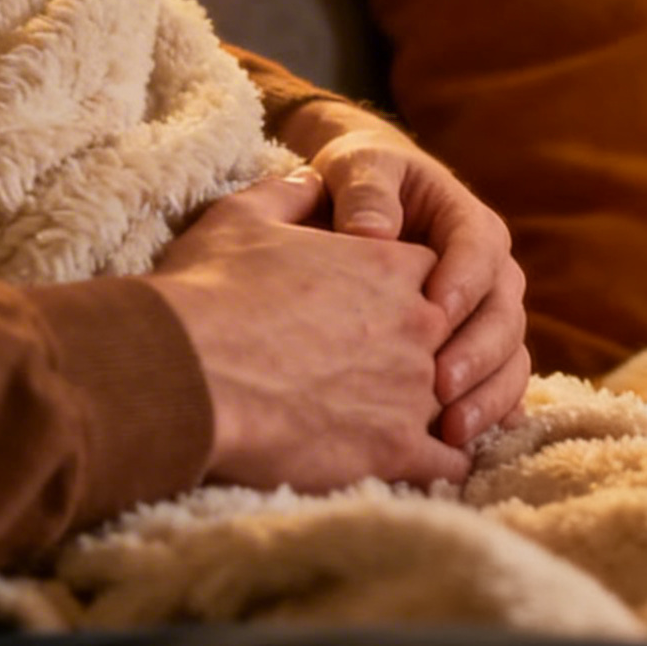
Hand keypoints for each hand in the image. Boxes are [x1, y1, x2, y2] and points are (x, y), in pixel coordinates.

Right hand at [147, 170, 468, 491]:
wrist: (188, 373)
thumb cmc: (210, 291)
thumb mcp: (245, 217)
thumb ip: (289, 193)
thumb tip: (309, 180)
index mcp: (390, 264)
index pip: (439, 270)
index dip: (418, 289)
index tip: (388, 308)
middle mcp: (418, 323)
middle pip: (456, 335)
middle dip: (437, 350)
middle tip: (399, 370)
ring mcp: (415, 390)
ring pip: (458, 400)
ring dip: (441, 410)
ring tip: (407, 422)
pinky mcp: (399, 451)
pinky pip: (449, 463)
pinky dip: (439, 463)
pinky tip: (416, 465)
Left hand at [279, 101, 530, 449]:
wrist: (360, 209)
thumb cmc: (359, 183)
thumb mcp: (358, 167)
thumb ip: (365, 191)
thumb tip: (372, 233)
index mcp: (468, 221)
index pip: (479, 248)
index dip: (463, 280)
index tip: (433, 310)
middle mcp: (492, 273)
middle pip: (504, 313)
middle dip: (477, 352)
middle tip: (440, 386)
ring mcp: (490, 318)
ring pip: (510, 358)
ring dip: (487, 396)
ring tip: (451, 432)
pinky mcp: (478, 356)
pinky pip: (497, 388)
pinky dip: (486, 417)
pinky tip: (459, 450)